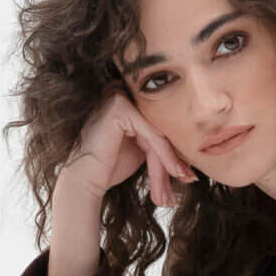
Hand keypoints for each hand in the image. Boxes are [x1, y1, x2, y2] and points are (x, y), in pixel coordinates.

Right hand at [58, 95, 200, 212]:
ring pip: (156, 132)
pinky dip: (164, 155)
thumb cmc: (108, 169)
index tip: (189, 172)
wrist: (85, 180)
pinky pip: (151, 134)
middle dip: (175, 156)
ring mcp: (120, 98)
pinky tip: (174, 172)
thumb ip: (159, 143)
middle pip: (159, 128)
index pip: (158, 125)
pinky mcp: (120, 108)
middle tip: (190, 178)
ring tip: (183, 180)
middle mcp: (123, 94)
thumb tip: (188, 151)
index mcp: (128, 102)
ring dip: (171, 160)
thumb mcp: (141, 152)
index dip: (174, 149)